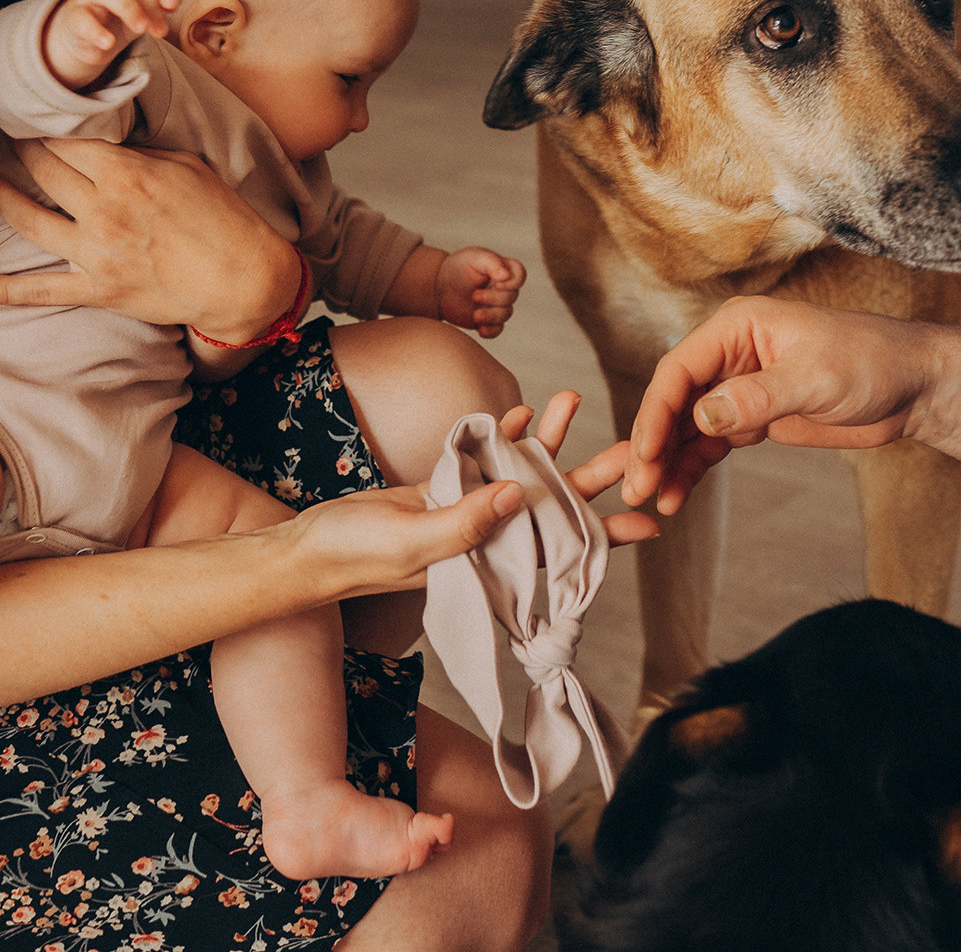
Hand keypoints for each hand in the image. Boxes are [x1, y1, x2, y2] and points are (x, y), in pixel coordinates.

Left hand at [0, 139, 292, 341]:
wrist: (243, 279)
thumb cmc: (223, 218)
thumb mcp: (186, 167)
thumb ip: (140, 154)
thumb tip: (108, 145)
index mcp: (125, 173)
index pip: (70, 141)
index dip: (51, 128)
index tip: (40, 120)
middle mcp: (102, 210)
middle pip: (46, 171)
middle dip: (26, 151)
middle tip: (13, 140)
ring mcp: (94, 253)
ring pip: (30, 219)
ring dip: (1, 196)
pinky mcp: (96, 289)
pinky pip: (39, 291)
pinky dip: (0, 291)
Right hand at [42, 0, 180, 88]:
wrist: (84, 32)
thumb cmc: (120, 15)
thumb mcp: (144, 7)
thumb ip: (161, 3)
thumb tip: (173, 3)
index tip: (173, 6)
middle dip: (150, 6)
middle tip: (161, 31)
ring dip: (129, 9)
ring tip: (142, 30)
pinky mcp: (73, 16)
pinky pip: (82, 19)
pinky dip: (96, 31)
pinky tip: (108, 43)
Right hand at [284, 388, 656, 597]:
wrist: (311, 547)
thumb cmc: (357, 555)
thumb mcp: (413, 542)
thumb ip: (466, 523)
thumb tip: (520, 496)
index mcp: (488, 563)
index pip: (560, 549)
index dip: (605, 535)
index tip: (650, 521)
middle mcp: (486, 537)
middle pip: (552, 505)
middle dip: (592, 475)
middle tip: (635, 446)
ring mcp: (465, 509)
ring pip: (522, 473)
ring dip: (550, 440)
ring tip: (574, 398)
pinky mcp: (442, 486)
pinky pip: (485, 456)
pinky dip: (506, 433)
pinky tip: (525, 411)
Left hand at [435, 246, 524, 338]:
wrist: (438, 287)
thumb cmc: (457, 267)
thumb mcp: (473, 257)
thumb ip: (492, 262)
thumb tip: (506, 276)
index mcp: (503, 269)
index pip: (520, 275)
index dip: (512, 282)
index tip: (496, 281)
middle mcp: (503, 288)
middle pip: (512, 297)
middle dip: (494, 298)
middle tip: (474, 295)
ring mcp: (496, 305)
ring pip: (505, 314)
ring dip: (491, 316)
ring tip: (475, 315)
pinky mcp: (487, 320)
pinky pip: (497, 330)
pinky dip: (491, 331)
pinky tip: (480, 330)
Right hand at [624, 295, 940, 514]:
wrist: (915, 387)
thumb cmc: (872, 363)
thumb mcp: (815, 378)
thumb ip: (757, 397)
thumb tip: (702, 417)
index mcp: (738, 326)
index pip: (679, 369)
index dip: (655, 412)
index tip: (644, 453)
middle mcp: (730, 353)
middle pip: (675, 400)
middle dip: (653, 445)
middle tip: (637, 489)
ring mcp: (739, 387)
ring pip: (687, 427)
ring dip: (668, 463)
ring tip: (653, 502)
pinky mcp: (753, 417)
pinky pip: (710, 443)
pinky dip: (692, 468)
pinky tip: (677, 496)